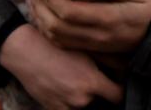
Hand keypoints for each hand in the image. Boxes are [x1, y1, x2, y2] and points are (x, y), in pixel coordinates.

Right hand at [0, 23, 122, 107]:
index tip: (120, 85)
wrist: (25, 52)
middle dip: (102, 93)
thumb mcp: (86, 49)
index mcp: (91, 83)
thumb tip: (124, 67)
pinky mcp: (52, 109)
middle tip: (98, 79)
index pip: (118, 96)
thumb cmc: (55, 46)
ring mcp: (65, 107)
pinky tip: (67, 87)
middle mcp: (80, 99)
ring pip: (85, 107)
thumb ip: (108, 61)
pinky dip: (71, 103)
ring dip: (87, 99)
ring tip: (79, 82)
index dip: (121, 90)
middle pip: (102, 103)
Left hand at [27, 0, 150, 53]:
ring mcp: (95, 45)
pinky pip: (65, 45)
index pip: (70, 13)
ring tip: (33, 3)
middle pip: (58, 27)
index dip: (51, 0)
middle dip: (40, 9)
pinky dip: (49, 33)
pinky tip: (44, 20)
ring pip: (58, 39)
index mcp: (109, 19)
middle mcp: (98, 35)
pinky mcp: (94, 49)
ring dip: (41, 21)